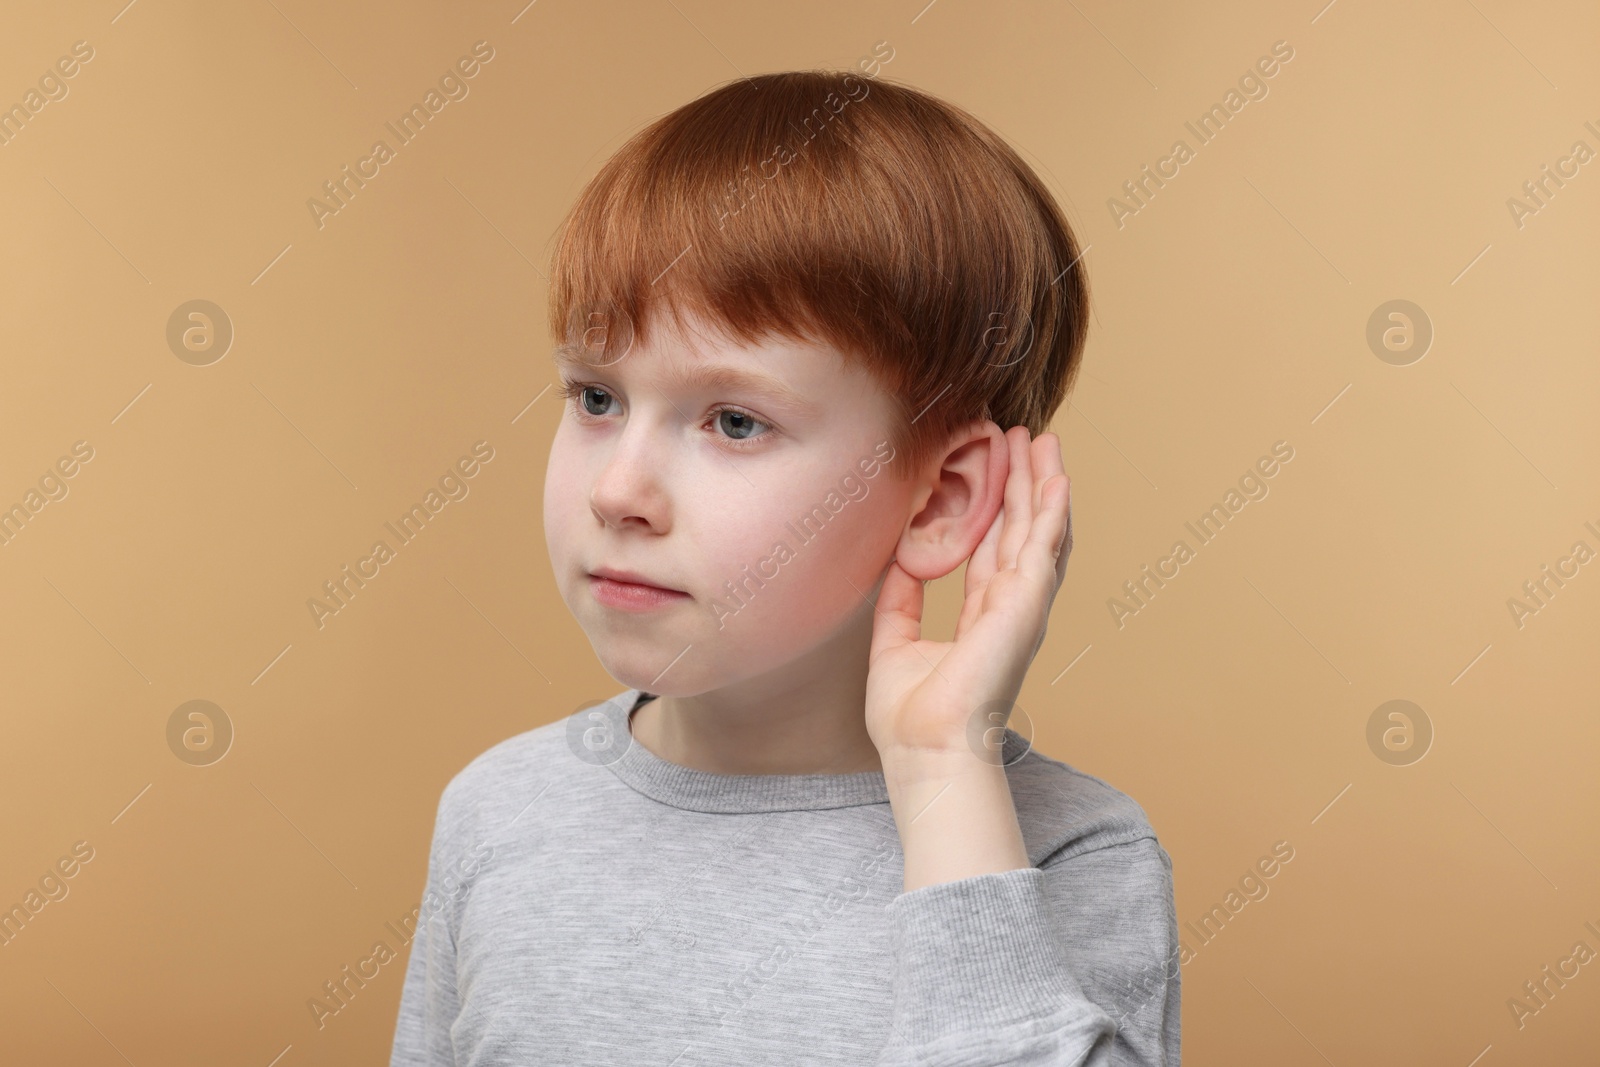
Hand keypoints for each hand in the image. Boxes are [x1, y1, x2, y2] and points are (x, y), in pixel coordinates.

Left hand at [864, 425, 1073, 767]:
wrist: (925, 750)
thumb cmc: (911, 716)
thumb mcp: (895, 641)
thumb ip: (901, 598)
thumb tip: (899, 558)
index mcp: (982, 618)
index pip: (993, 549)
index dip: (995, 506)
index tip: (992, 465)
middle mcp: (1009, 609)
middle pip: (1022, 531)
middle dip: (1024, 483)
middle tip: (1024, 436)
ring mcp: (1022, 608)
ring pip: (1039, 531)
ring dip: (1043, 484)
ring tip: (1044, 440)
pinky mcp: (1026, 608)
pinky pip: (1044, 550)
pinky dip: (1053, 511)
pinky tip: (1057, 477)